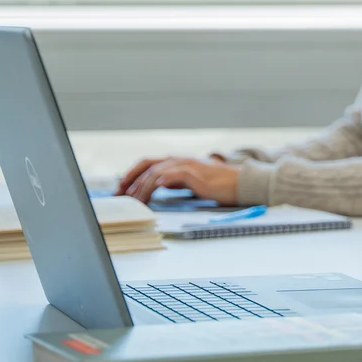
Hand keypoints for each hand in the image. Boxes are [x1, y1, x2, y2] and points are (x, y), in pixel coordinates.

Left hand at [116, 155, 239, 205]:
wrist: (240, 184)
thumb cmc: (219, 185)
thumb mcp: (192, 182)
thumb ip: (177, 180)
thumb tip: (160, 185)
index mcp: (179, 161)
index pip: (149, 163)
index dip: (133, 174)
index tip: (122, 188)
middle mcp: (180, 160)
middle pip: (148, 165)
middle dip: (131, 179)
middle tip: (120, 194)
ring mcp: (187, 165)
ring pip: (156, 172)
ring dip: (142, 186)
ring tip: (135, 200)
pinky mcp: (194, 173)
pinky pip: (171, 175)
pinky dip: (160, 181)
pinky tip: (154, 190)